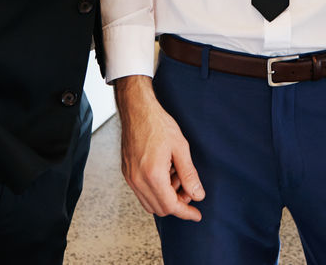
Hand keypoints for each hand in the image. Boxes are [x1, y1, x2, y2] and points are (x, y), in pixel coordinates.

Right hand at [114, 76, 204, 220]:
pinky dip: (156, 190)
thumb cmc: (158, 124)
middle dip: (177, 204)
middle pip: (160, 209)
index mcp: (153, 175)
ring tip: (176, 175)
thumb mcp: (181, 148)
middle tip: (188, 188)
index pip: (171, 206)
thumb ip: (189, 175)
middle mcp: (138, 180)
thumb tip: (197, 194)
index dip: (186, 212)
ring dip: (166, 197)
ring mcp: (130, 178)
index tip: (196, 214)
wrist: (137, 110)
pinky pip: (142, 193)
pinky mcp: (127, 173)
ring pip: (150, 203)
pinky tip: (165, 173)